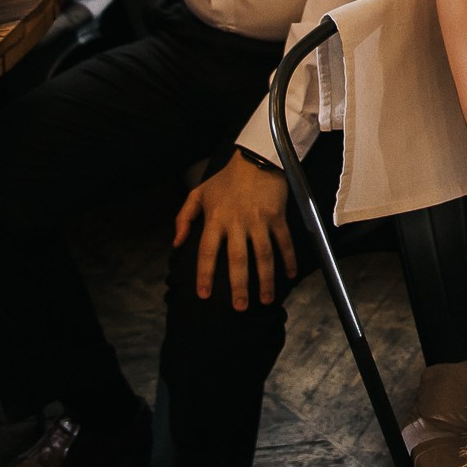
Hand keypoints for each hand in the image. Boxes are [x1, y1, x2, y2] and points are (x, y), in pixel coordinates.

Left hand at [172, 150, 297, 310]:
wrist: (255, 158)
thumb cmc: (225, 179)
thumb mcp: (198, 194)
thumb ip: (183, 218)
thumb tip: (176, 244)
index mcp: (216, 219)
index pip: (207, 251)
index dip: (205, 274)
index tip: (204, 295)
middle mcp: (237, 222)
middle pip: (238, 259)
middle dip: (238, 286)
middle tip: (239, 308)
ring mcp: (259, 220)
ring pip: (263, 255)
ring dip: (265, 280)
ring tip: (265, 301)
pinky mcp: (277, 216)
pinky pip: (284, 242)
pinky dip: (288, 259)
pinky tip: (290, 276)